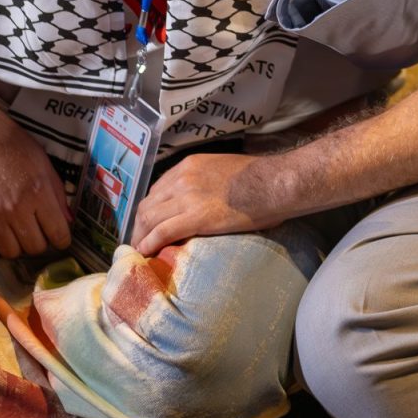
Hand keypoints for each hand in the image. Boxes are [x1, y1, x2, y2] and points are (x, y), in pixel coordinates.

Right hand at [0, 89, 71, 257]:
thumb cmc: (13, 144)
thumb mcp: (44, 164)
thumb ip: (57, 194)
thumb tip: (66, 220)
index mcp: (39, 194)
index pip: (57, 234)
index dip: (62, 240)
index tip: (59, 238)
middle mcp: (16, 209)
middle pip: (34, 247)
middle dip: (40, 242)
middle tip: (37, 232)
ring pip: (9, 252)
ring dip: (17, 246)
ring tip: (17, 234)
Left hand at [131, 153, 287, 256]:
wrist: (276, 183)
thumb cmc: (263, 179)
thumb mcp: (226, 171)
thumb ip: (208, 182)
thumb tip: (208, 201)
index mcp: (190, 165)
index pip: (158, 188)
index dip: (151, 208)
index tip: (150, 222)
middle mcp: (183, 178)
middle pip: (148, 203)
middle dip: (140, 224)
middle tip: (141, 240)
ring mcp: (187, 197)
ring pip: (149, 218)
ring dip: (141, 236)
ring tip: (142, 250)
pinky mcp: (196, 217)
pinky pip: (162, 231)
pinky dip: (150, 243)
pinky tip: (146, 252)